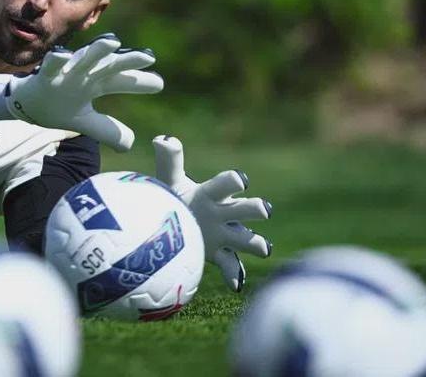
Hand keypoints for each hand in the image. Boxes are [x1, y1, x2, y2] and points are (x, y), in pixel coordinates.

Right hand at [8, 34, 162, 151]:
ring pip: (83, 58)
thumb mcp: (84, 122)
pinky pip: (50, 65)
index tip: (158, 84)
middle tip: (147, 57)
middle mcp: (85, 73)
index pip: (122, 80)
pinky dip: (56, 60)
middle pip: (109, 65)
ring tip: (114, 42)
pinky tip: (62, 55)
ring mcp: (65, 72)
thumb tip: (130, 145)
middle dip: (127, 60)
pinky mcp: (45, 74)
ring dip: (97, 50)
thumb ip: (107, 130)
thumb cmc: (59, 106)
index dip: (140, 81)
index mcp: (96, 83)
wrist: (26, 103)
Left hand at [153, 135, 271, 291]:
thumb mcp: (170, 180)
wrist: (173, 222)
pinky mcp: (219, 253)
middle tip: (263, 209)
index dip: (236, 180)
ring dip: (256, 243)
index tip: (241, 181)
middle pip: (248, 209)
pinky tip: (236, 285)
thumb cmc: (176, 197)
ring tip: (262, 248)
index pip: (229, 183)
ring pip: (247, 240)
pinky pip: (231, 266)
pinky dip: (235, 275)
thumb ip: (169, 161)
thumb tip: (162, 139)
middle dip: (257, 208)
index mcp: (213, 193)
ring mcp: (225, 234)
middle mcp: (225, 212)